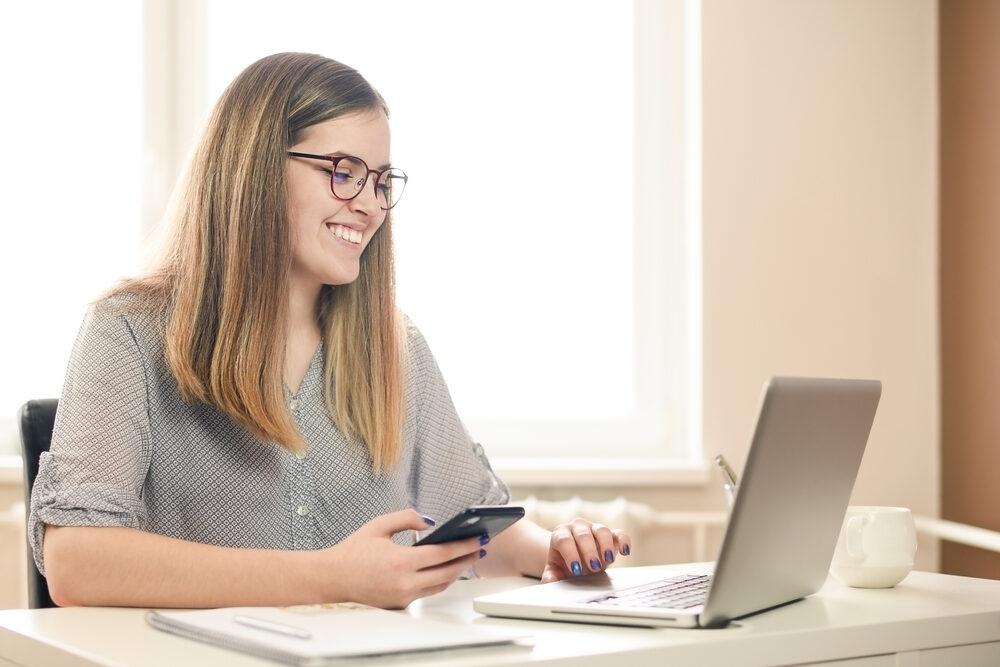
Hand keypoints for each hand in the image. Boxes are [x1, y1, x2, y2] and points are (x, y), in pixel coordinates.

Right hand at [321, 509, 483, 607]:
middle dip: (467, 559)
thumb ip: (407, 518)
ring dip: (456, 572)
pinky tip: (447, 569)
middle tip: (481, 548)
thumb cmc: (354, 551)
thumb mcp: (379, 525)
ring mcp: (403, 596)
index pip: (443, 554)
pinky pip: (427, 592)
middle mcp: (405, 583)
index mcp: (401, 562)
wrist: (332, 578)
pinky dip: (440, 581)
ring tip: (468, 558)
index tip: (479, 538)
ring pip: (440, 586)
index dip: (464, 546)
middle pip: (448, 572)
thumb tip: (431, 522)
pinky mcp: (400, 604)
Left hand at [540, 518, 631, 583]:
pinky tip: (625, 552)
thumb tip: (550, 582)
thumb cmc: (563, 563)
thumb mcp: (554, 570)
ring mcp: (594, 528)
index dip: (570, 554)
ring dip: (606, 545)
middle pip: (583, 534)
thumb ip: (551, 576)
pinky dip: (624, 541)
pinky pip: (619, 533)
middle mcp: (577, 527)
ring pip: (601, 530)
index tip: (575, 569)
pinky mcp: (611, 534)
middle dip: (589, 551)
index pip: (564, 540)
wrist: (574, 556)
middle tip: (593, 567)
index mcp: (560, 534)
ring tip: (608, 560)